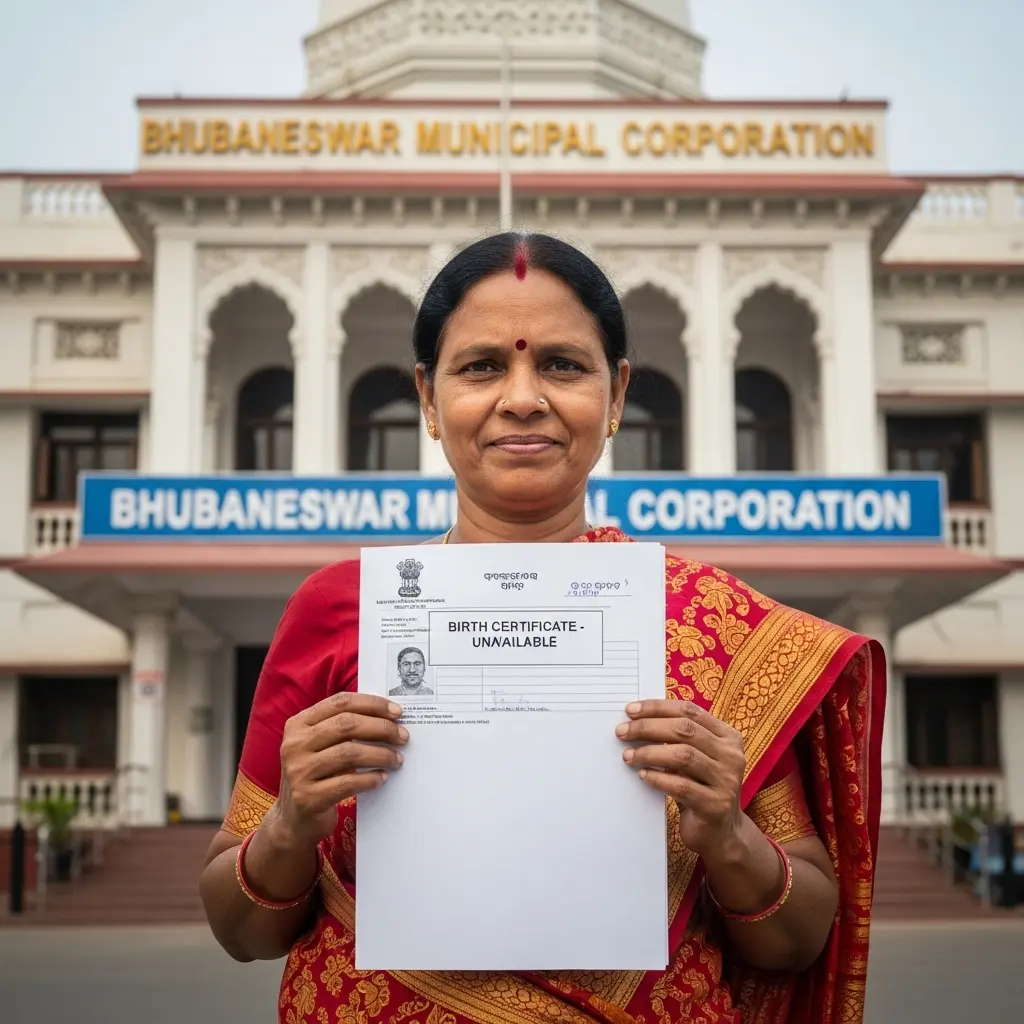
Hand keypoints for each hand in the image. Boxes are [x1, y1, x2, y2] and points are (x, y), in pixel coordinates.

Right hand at [267, 692, 407, 850]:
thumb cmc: (315, 775)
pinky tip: (381, 778)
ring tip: (396, 759)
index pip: (340, 702)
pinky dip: (369, 779)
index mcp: (298, 724)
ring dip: (380, 755)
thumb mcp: (319, 746)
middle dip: (381, 728)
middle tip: (402, 736)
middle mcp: (294, 745)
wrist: (293, 820)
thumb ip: (342, 728)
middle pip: (346, 725)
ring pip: (349, 753)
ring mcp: (298, 771)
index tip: (397, 712)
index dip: (372, 704)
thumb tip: (388, 716)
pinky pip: (347, 783)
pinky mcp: (307, 798)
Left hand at [616, 700, 744, 858]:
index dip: (658, 708)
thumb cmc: (701, 787)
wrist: (721, 833)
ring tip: (628, 755)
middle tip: (623, 731)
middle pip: (685, 730)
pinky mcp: (715, 805)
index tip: (631, 710)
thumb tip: (638, 719)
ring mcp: (726, 781)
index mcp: (728, 737)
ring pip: (683, 755)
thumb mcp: (697, 757)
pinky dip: (658, 778)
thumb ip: (679, 737)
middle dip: (648, 727)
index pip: (690, 711)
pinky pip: (681, 786)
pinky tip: (643, 775)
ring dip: (649, 752)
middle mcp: (731, 756)